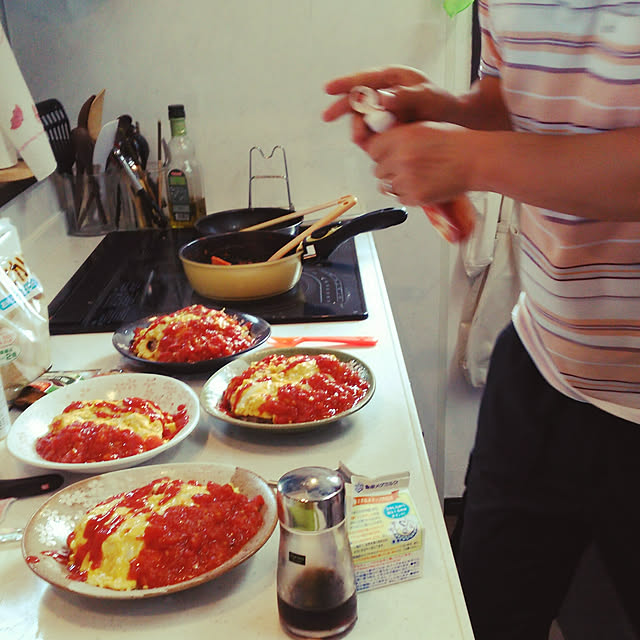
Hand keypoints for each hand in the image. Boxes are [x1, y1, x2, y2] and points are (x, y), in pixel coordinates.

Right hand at [323, 65, 460, 147]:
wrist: (453, 126)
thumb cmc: (442, 106)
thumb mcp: (426, 97)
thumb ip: (404, 97)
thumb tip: (382, 99)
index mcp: (392, 79)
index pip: (363, 80)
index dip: (344, 84)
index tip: (329, 89)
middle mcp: (383, 95)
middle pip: (355, 100)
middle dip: (342, 109)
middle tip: (328, 117)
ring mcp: (382, 114)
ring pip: (360, 120)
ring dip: (358, 129)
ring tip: (363, 140)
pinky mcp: (383, 131)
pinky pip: (368, 136)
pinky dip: (368, 141)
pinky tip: (373, 146)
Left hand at [367, 121, 473, 206]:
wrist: (476, 159)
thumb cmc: (456, 143)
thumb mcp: (423, 128)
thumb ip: (400, 138)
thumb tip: (384, 148)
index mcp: (402, 137)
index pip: (373, 149)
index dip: (381, 154)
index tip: (387, 156)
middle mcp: (401, 157)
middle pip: (378, 170)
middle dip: (390, 171)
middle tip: (407, 168)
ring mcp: (407, 178)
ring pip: (388, 187)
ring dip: (399, 184)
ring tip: (418, 177)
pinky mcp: (415, 196)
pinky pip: (401, 199)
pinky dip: (410, 196)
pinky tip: (424, 185)